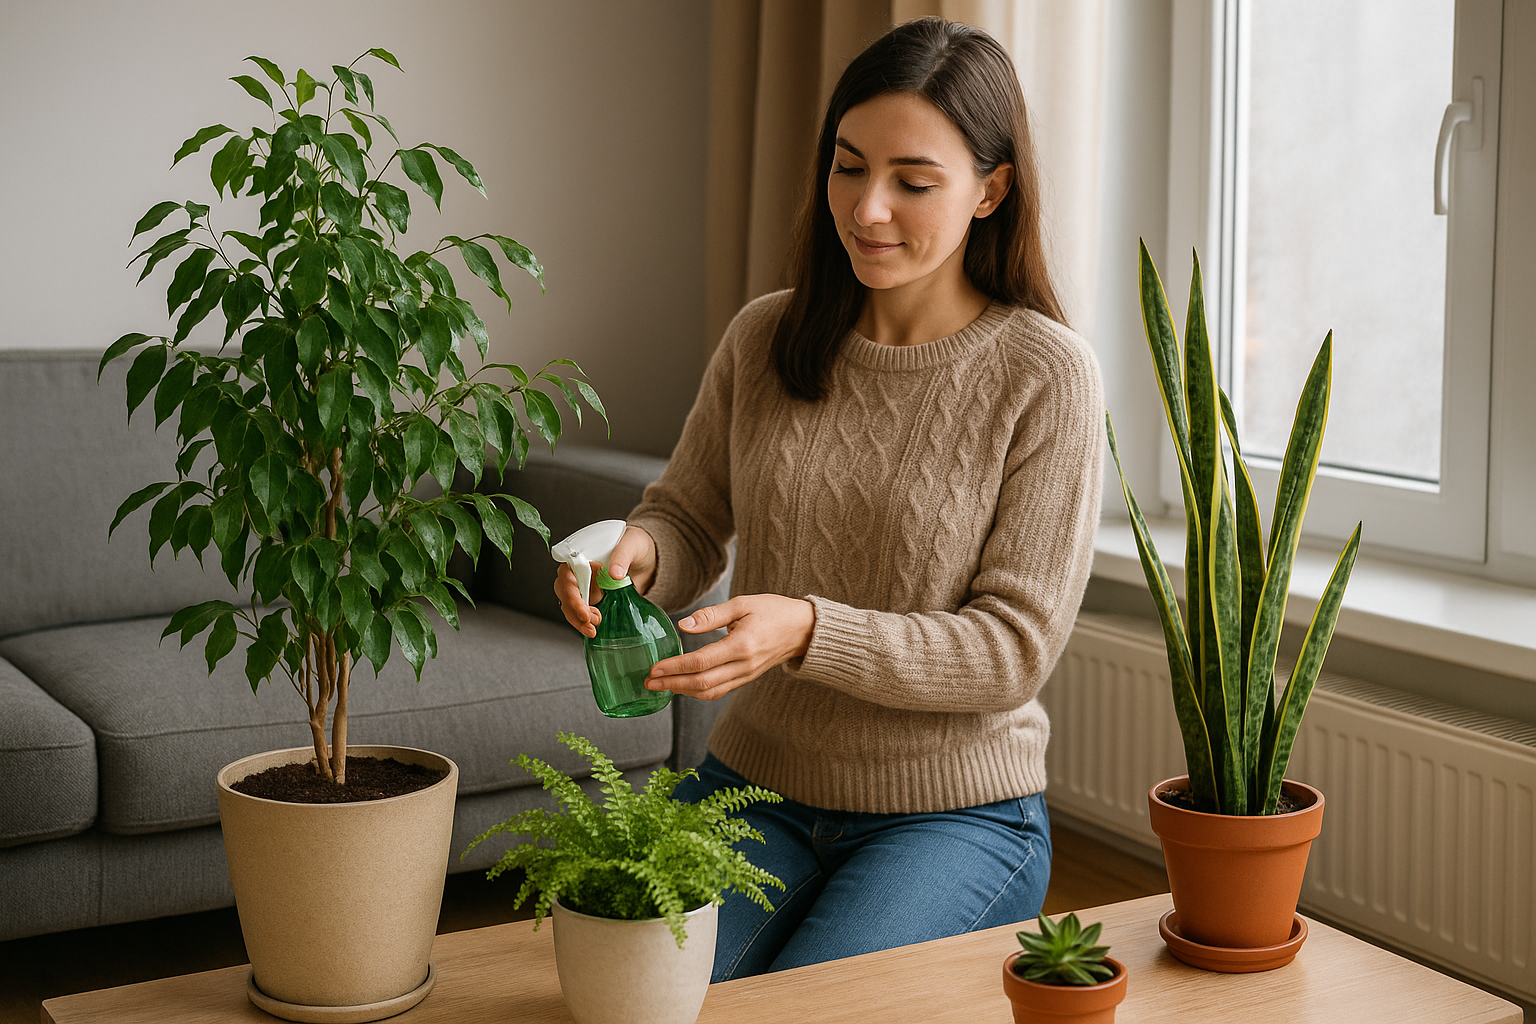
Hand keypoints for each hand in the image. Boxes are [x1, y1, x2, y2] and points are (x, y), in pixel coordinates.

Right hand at [554, 525, 657, 637]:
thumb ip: (622, 556)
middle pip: (565, 593)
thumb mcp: (631, 545)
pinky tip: (594, 629)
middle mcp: (578, 572)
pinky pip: (582, 612)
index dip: (571, 593)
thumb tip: (615, 574)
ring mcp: (585, 587)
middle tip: (591, 621)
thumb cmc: (634, 545)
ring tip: (594, 628)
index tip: (583, 609)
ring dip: (578, 620)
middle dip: (575, 610)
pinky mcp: (593, 599)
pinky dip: (585, 622)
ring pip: (570, 605)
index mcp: (580, 556)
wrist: (645, 559)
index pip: (566, 575)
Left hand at [645, 595, 814, 700]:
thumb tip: (683, 625)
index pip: (702, 662)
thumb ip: (711, 615)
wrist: (803, 629)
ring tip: (660, 686)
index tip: (654, 668)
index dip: (675, 667)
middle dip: (672, 684)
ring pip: (710, 692)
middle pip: (702, 683)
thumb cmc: (774, 611)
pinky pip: (719, 691)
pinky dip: (698, 692)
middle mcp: (744, 665)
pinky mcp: (746, 678)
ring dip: (682, 691)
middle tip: (648, 682)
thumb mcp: (743, 603)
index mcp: (742, 645)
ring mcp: (746, 675)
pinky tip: (683, 686)